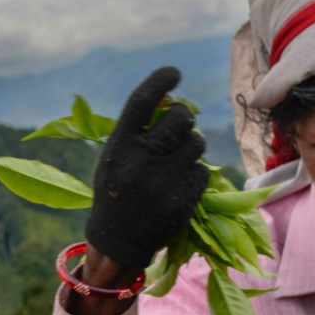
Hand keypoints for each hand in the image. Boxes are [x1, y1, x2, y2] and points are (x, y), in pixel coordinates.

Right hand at [84, 67, 209, 270]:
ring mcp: (164, 180)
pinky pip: (201, 171)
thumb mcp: (114, 158)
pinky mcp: (183, 198)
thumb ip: (135, 132)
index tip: (174, 73)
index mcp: (119, 146)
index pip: (142, 101)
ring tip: (176, 159)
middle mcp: (141, 160)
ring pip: (196, 144)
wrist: (117, 241)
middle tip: (180, 125)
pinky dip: (193, 174)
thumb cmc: (116, 192)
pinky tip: (177, 184)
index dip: (160, 81)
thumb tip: (168, 101)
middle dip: (185, 118)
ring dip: (191, 146)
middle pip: (180, 118)